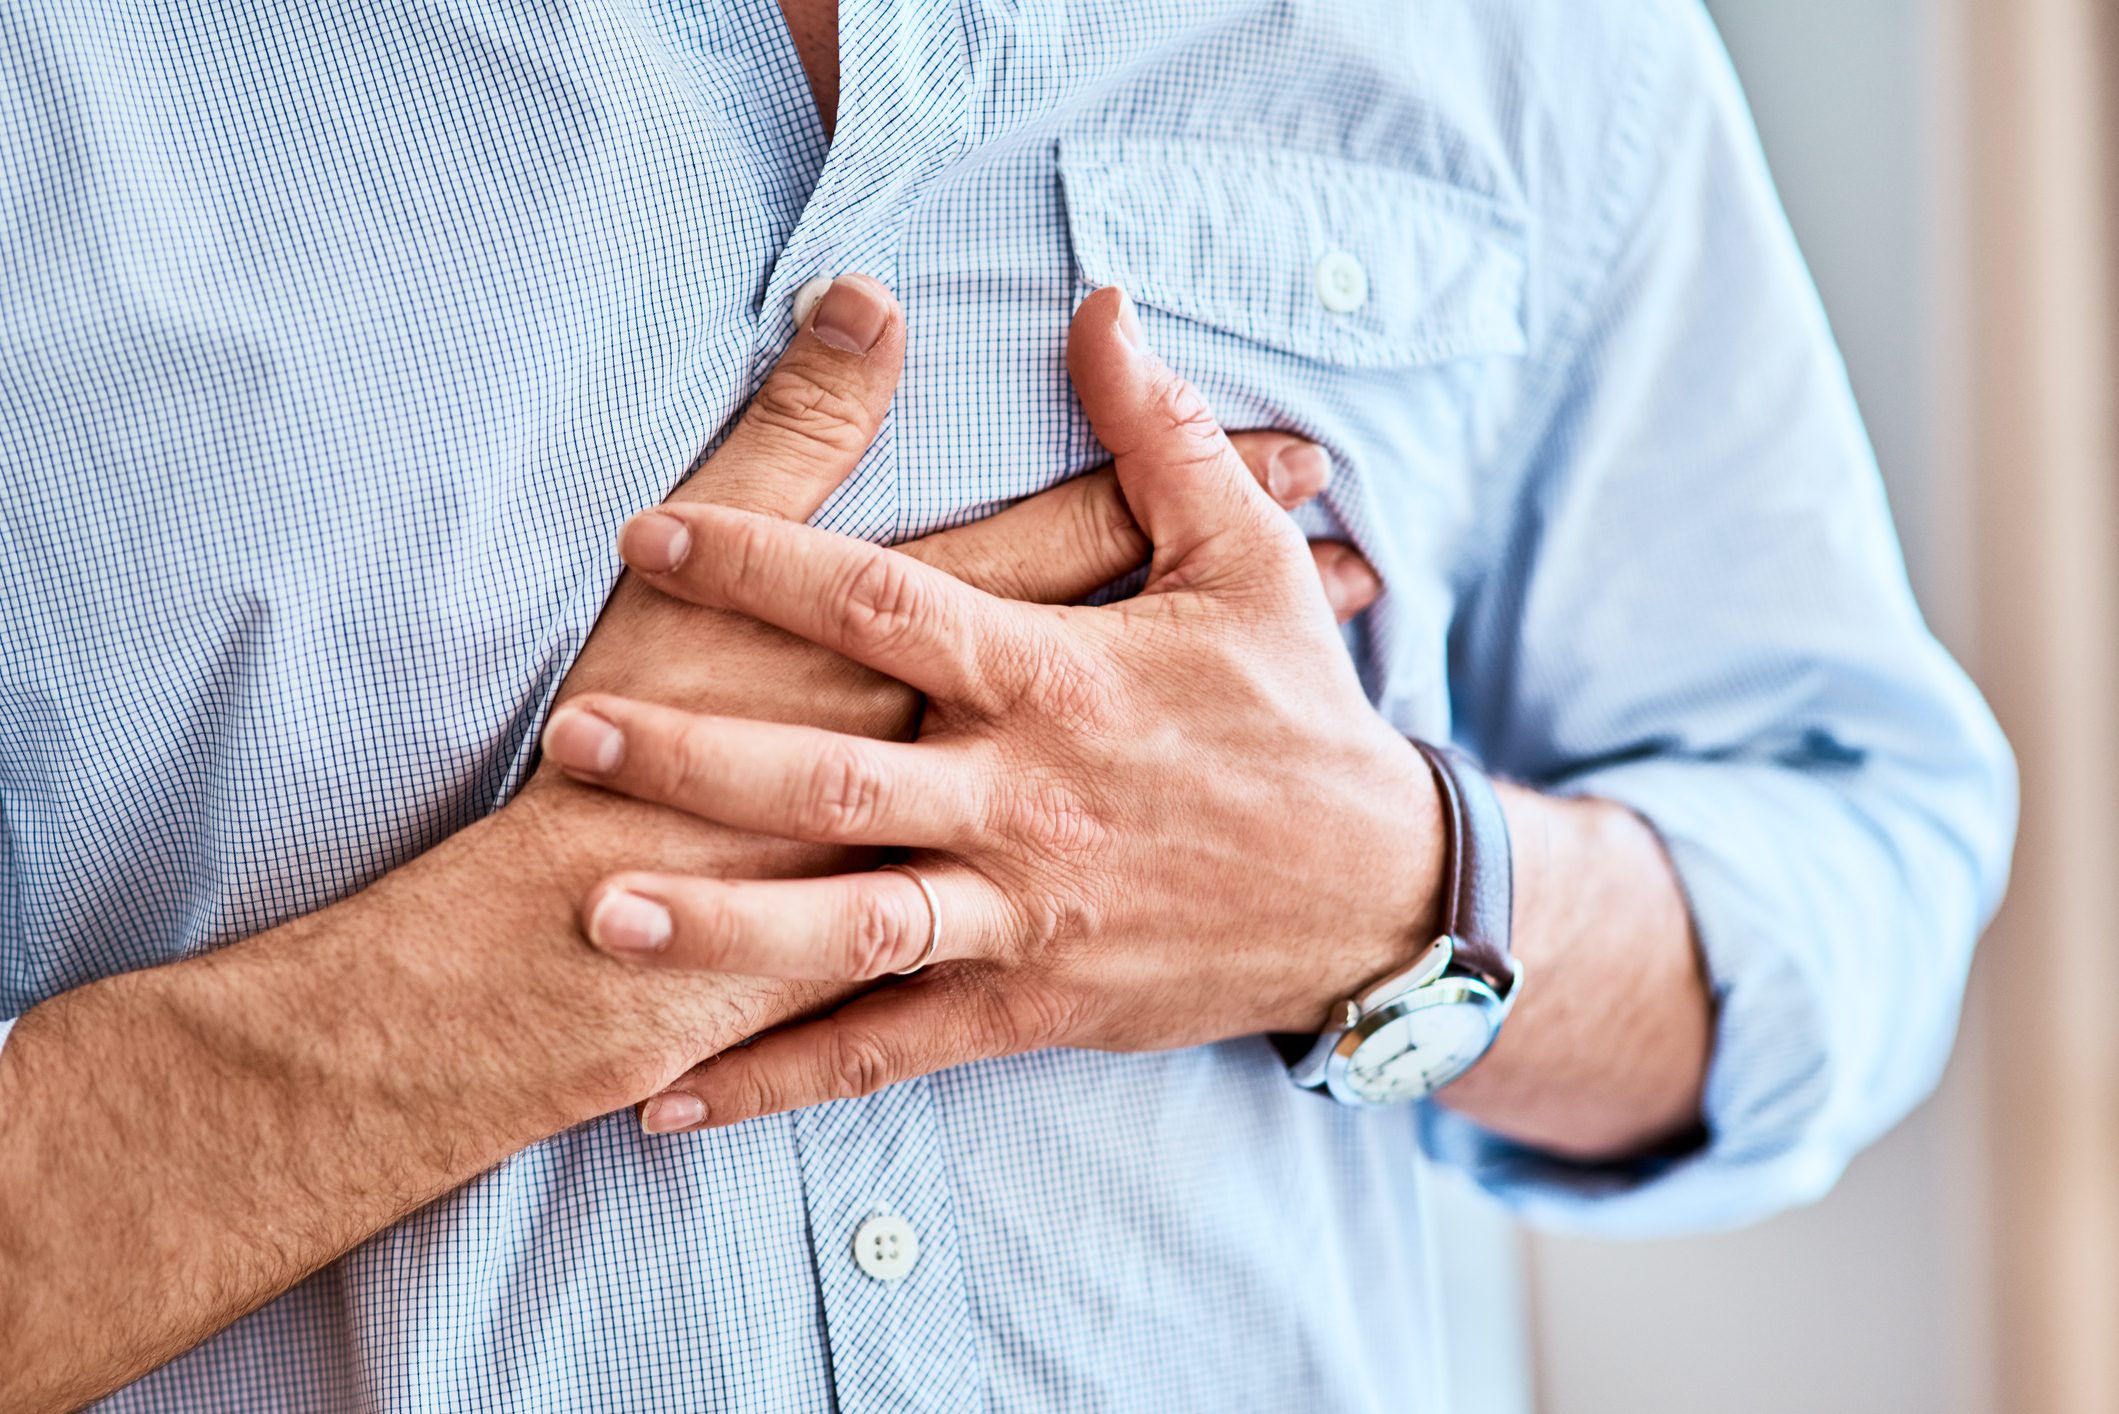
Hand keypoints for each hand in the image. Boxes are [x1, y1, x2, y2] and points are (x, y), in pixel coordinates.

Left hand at [542, 288, 1442, 1129]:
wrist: (1376, 895)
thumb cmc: (1298, 718)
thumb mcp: (1249, 561)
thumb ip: (1159, 436)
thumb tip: (1101, 304)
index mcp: (1062, 676)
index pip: (889, 605)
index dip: (764, 564)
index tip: (653, 533)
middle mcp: (1029, 797)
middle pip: (840, 774)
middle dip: (700, 754)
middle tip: (576, 730)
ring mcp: (1026, 911)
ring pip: (855, 926)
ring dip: (724, 924)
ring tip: (599, 913)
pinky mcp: (1031, 1003)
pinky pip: (891, 1047)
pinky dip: (783, 1077)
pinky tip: (674, 1099)